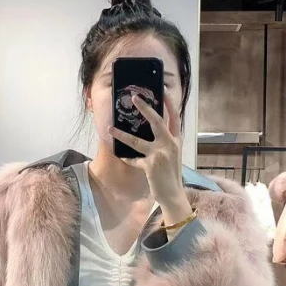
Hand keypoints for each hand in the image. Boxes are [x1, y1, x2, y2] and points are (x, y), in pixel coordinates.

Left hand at [108, 95, 191, 222]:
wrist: (173, 194)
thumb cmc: (171, 175)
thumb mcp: (172, 155)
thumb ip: (165, 142)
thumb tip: (151, 131)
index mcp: (176, 140)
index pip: (174, 117)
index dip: (169, 103)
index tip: (163, 91)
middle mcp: (169, 145)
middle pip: (156, 121)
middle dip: (145, 108)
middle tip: (134, 97)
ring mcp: (160, 155)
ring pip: (136, 141)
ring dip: (121, 135)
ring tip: (109, 128)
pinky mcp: (150, 166)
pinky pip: (134, 159)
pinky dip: (127, 159)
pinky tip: (121, 156)